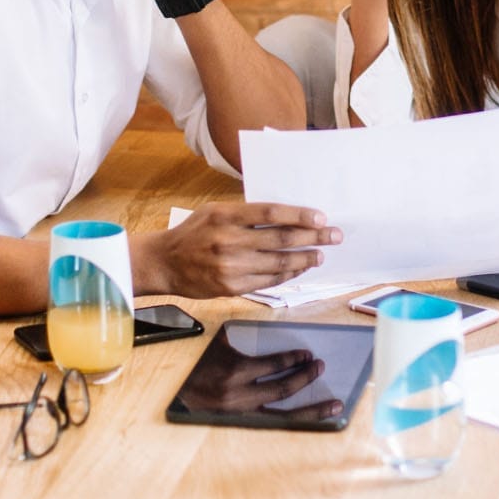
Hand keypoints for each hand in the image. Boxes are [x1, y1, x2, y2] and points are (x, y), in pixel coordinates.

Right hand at [141, 201, 342, 296]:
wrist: (164, 263)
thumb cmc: (192, 232)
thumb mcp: (214, 211)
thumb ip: (245, 213)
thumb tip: (286, 215)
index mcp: (225, 216)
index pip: (271, 213)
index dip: (299, 215)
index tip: (320, 217)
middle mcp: (228, 241)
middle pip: (281, 239)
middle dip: (313, 238)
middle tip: (334, 235)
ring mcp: (231, 267)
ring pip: (279, 263)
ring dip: (305, 259)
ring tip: (321, 255)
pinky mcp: (232, 287)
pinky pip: (268, 281)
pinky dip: (287, 274)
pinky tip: (299, 268)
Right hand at [175, 334, 342, 420]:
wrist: (176, 398)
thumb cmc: (197, 368)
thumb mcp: (215, 347)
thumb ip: (236, 337)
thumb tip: (259, 323)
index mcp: (234, 372)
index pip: (272, 365)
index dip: (293, 359)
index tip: (307, 354)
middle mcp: (240, 396)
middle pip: (282, 388)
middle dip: (305, 376)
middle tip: (320, 367)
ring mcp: (243, 415)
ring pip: (286, 415)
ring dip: (313, 409)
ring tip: (334, 405)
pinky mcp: (244, 427)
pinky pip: (276, 427)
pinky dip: (299, 424)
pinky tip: (317, 422)